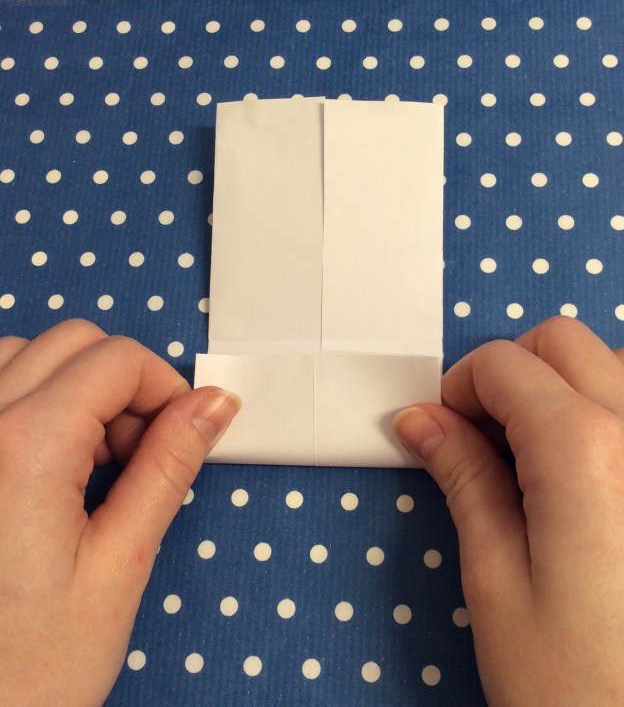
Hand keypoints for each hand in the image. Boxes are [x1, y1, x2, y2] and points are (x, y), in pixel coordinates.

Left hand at [0, 320, 238, 706]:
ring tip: (91, 458)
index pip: (116, 359)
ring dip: (76, 386)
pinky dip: (33, 398)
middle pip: (74, 342)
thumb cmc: (26, 671)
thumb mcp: (122, 563)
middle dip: (124, 383)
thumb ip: (169, 466)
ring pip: (27, 352)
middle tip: (137, 452)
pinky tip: (48, 456)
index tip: (181, 430)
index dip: (165, 387)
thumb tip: (211, 405)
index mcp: (20, 450)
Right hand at [395, 316, 623, 704]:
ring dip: (577, 378)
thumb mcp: (495, 579)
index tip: (443, 425)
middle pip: (565, 342)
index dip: (458, 387)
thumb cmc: (582, 692)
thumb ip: (463, 478)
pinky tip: (619, 449)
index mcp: (581, 452)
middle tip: (483, 428)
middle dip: (512, 369)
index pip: (503, 365)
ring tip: (547, 438)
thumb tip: (424, 423)